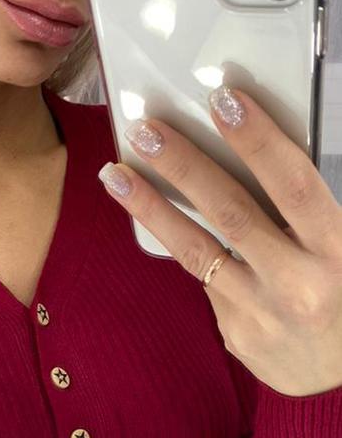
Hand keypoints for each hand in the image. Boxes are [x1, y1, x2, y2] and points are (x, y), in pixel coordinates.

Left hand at [100, 83, 341, 397]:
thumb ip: (311, 211)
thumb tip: (258, 155)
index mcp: (337, 253)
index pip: (293, 185)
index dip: (258, 141)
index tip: (223, 101)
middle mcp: (297, 286)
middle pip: (231, 213)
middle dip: (184, 166)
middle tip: (145, 131)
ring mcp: (261, 315)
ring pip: (197, 251)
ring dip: (153, 209)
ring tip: (117, 175)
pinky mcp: (237, 336)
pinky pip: (207, 282)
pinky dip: (191, 250)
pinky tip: (169, 226)